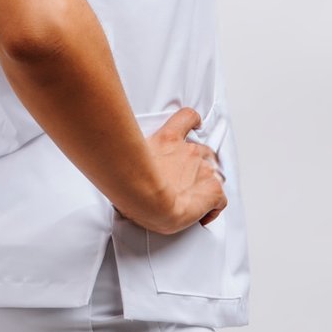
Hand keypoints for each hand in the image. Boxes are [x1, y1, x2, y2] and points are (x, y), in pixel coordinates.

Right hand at [117, 106, 226, 234]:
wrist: (145, 195)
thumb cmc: (129, 176)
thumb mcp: (124, 151)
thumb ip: (126, 145)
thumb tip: (111, 143)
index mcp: (169, 139)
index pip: (187, 119)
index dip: (192, 124)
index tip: (194, 126)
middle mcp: (188, 151)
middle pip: (203, 150)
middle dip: (196, 163)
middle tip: (183, 179)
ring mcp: (202, 169)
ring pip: (213, 173)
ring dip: (204, 184)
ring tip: (191, 199)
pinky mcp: (211, 190)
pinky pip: (220, 197)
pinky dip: (214, 206)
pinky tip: (207, 212)